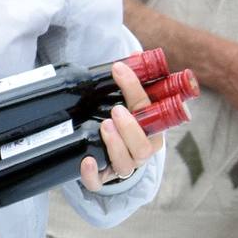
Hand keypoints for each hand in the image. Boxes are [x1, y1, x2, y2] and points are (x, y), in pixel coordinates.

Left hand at [79, 59, 169, 190]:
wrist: (116, 157)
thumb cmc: (126, 125)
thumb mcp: (131, 104)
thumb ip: (132, 82)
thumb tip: (135, 54)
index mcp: (152, 130)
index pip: (149, 110)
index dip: (136, 90)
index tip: (119, 70)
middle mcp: (141, 151)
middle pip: (143, 146)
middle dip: (131, 128)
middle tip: (116, 111)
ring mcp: (123, 166)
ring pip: (126, 164)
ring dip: (116, 146)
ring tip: (104, 127)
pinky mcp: (104, 178)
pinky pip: (99, 183)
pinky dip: (92, 175)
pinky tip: (86, 161)